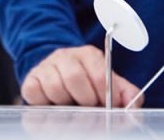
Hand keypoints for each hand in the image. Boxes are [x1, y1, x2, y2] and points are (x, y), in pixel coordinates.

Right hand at [21, 45, 139, 107]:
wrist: (60, 77)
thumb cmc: (89, 85)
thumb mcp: (111, 85)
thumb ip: (127, 95)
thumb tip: (133, 109)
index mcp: (89, 55)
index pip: (100, 74)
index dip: (106, 96)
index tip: (108, 106)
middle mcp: (65, 56)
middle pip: (75, 78)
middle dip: (85, 100)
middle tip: (89, 107)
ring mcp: (46, 67)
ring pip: (55, 87)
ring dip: (66, 103)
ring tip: (71, 104)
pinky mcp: (30, 80)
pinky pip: (35, 93)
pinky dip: (45, 103)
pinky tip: (54, 103)